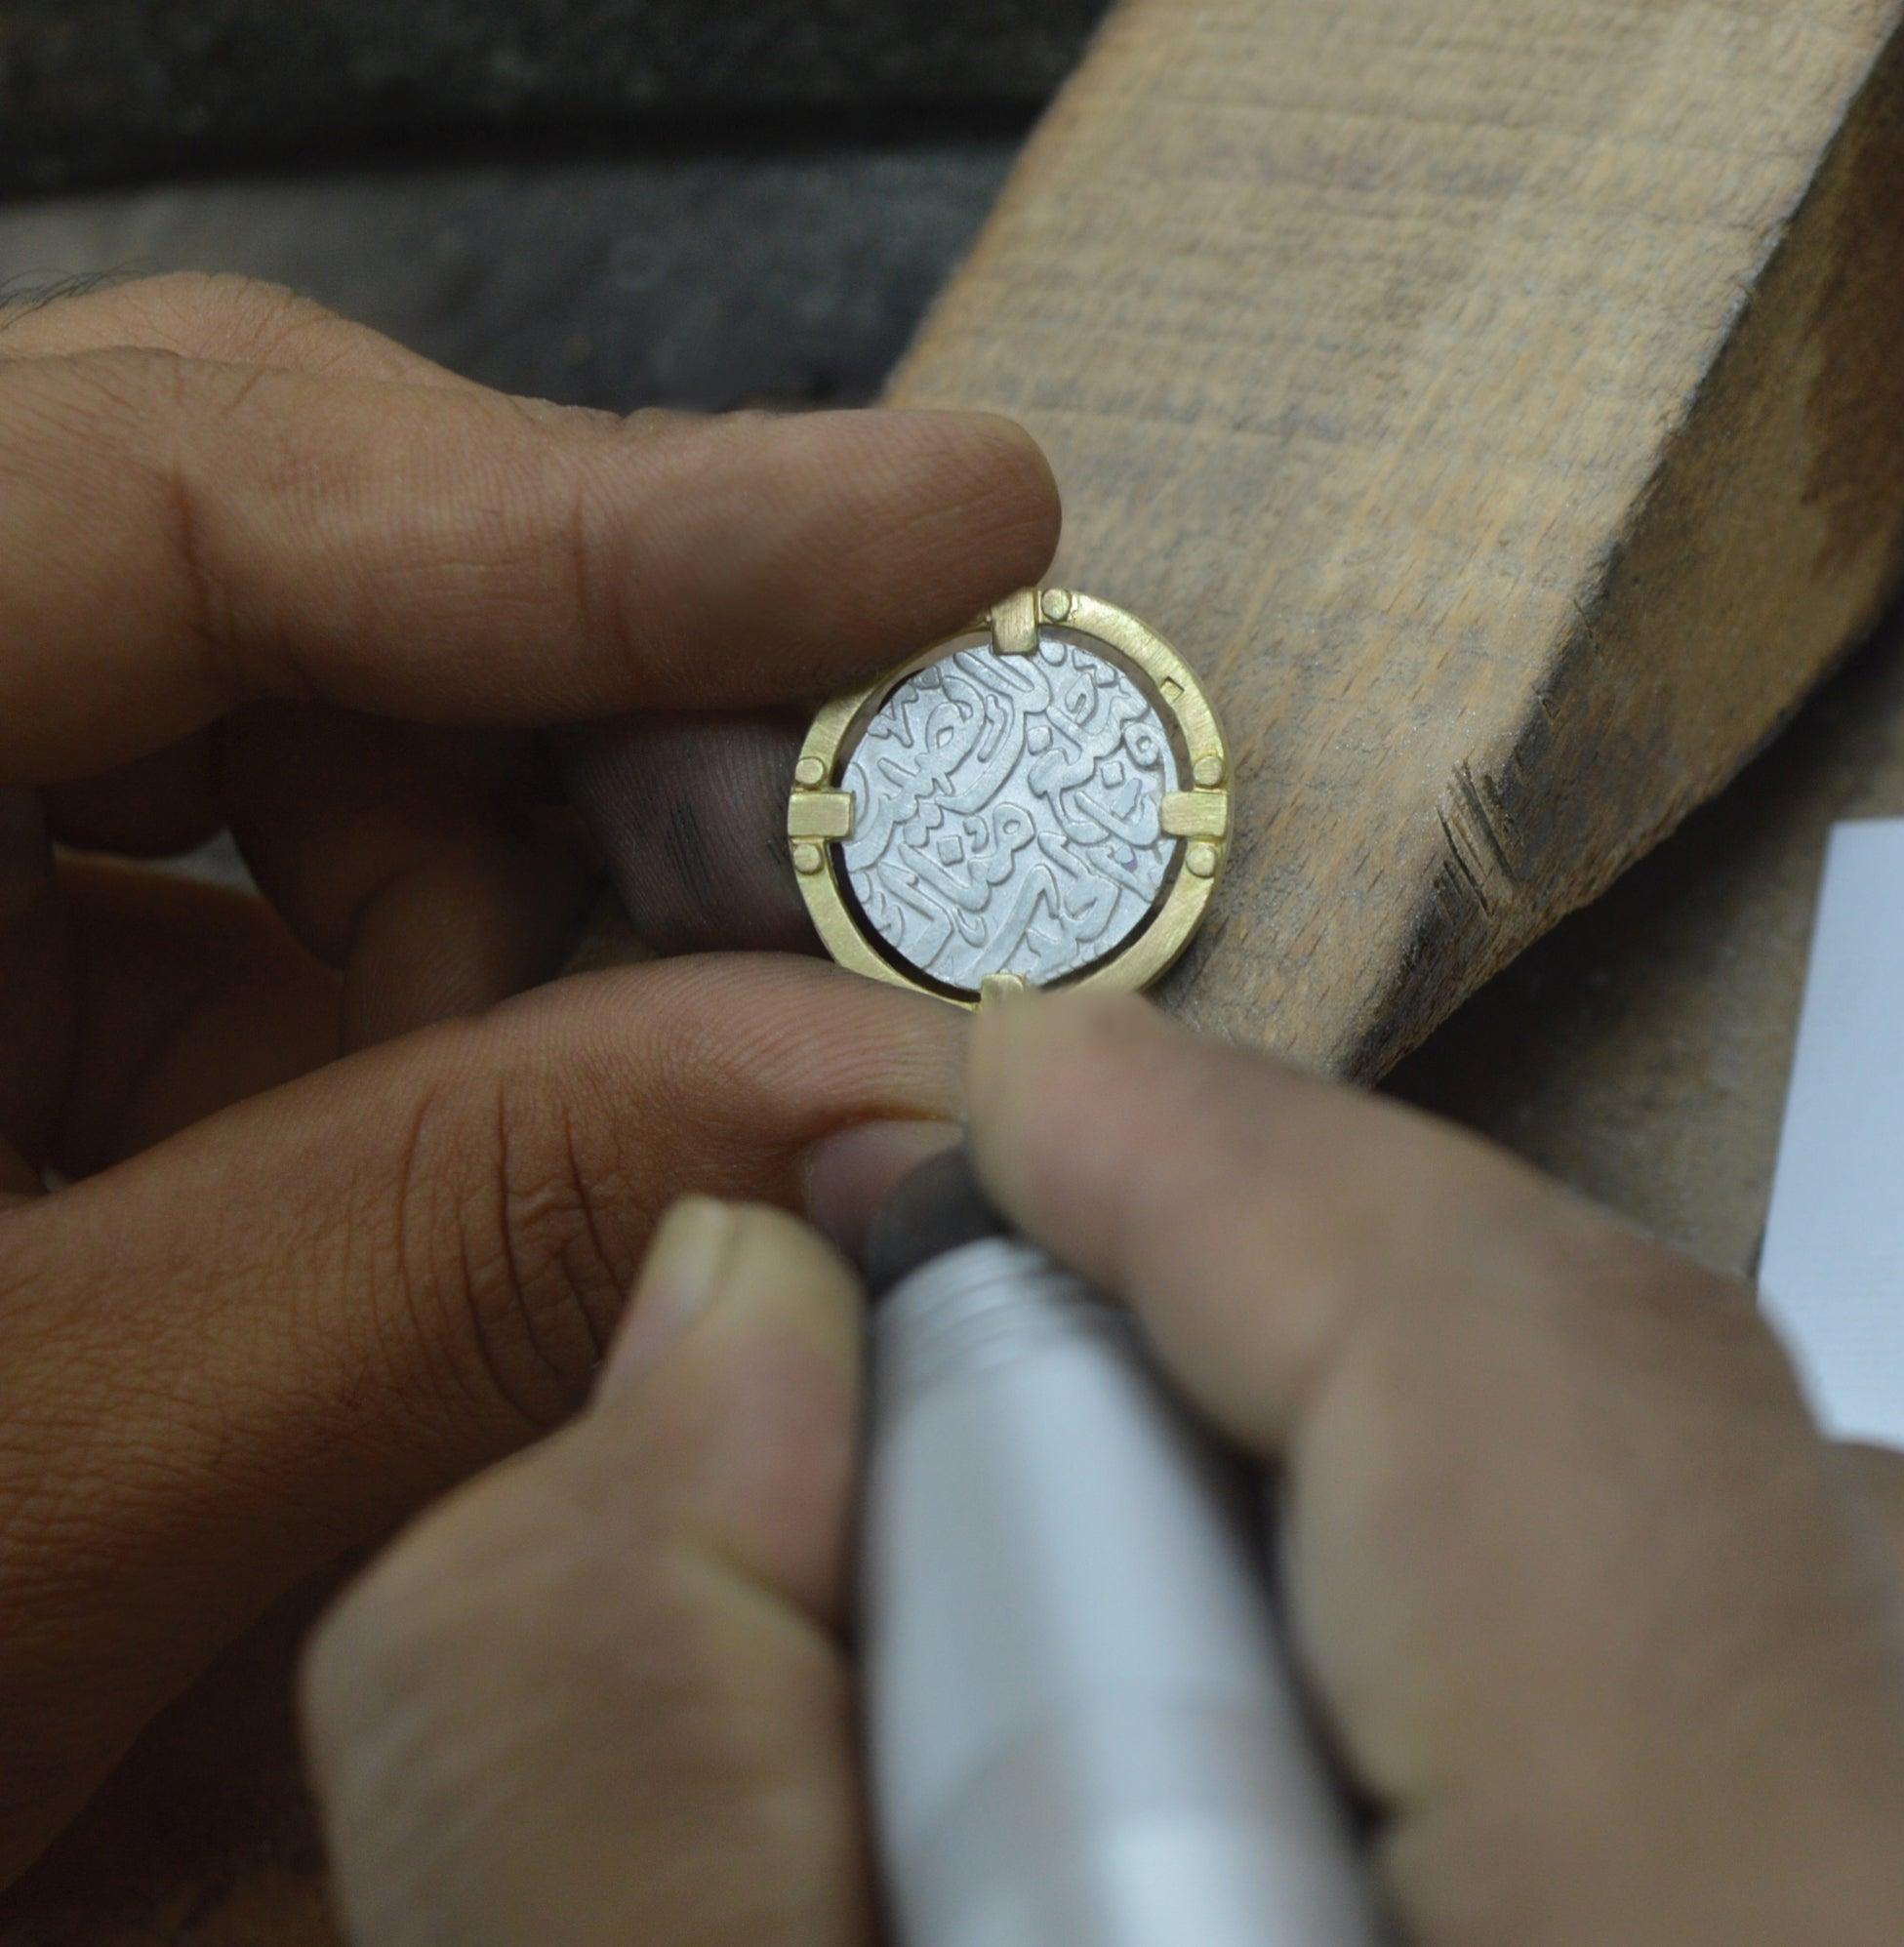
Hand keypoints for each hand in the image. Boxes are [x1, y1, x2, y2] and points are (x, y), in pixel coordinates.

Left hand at [0, 274, 1058, 1878]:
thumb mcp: (34, 1507)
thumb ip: (447, 1252)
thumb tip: (861, 1076)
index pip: (160, 487)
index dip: (595, 503)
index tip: (936, 533)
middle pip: (236, 558)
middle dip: (562, 729)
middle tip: (814, 886)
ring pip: (254, 747)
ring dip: (483, 924)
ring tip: (590, 1161)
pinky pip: (215, 916)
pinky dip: (394, 1032)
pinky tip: (458, 1216)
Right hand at [305, 993, 1903, 1944]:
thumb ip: (634, 1800)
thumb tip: (726, 1358)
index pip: (1542, 1421)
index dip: (1224, 1198)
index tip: (1016, 1112)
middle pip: (1748, 1481)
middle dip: (1368, 1351)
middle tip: (1068, 1392)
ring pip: (1902, 1631)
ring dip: (1553, 1549)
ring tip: (1244, 1641)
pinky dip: (1709, 1715)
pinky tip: (1478, 1800)